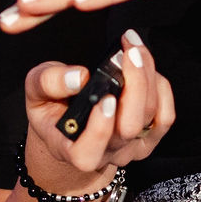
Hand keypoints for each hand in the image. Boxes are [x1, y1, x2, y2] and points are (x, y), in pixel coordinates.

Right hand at [21, 30, 176, 191]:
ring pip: (150, 117)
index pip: (88, 153)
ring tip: (134, 48)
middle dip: (135, 84)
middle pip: (129, 127)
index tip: (105, 98)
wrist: (71, 127)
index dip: (100, 129)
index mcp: (71, 149)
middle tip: (128, 51)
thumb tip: (79, 76)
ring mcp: (130, 148)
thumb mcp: (35, 92)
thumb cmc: (52, 109)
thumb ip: (48, 82)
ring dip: (147, 76)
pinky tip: (147, 69)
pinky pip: (165, 117)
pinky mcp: (149, 138)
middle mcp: (105, 153)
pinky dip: (161, 88)